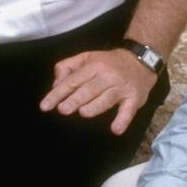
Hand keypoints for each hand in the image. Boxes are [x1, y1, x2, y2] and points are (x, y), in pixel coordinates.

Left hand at [39, 48, 156, 135]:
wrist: (141, 60)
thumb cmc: (108, 62)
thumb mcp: (87, 57)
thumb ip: (68, 68)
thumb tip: (56, 85)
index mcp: (93, 65)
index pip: (72, 80)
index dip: (58, 93)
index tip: (45, 106)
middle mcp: (107, 76)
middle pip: (88, 89)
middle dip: (74, 99)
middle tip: (63, 109)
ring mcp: (121, 87)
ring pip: (106, 99)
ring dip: (95, 106)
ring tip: (83, 112)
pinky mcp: (134, 98)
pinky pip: (128, 110)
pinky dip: (123, 120)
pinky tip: (116, 129)